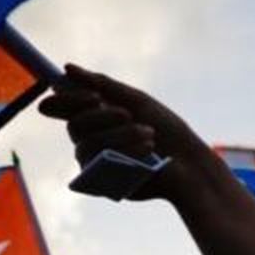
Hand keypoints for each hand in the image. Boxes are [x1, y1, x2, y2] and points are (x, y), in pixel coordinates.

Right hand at [37, 64, 213, 201]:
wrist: (189, 162)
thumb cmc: (165, 130)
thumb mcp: (135, 101)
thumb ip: (102, 85)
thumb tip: (68, 69)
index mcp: (96, 119)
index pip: (66, 109)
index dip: (67, 100)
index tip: (92, 96)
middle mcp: (90, 142)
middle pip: (75, 126)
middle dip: (101, 118)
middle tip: (127, 114)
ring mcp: (95, 165)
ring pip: (87, 146)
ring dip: (120, 135)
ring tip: (149, 133)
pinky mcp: (103, 185)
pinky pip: (100, 166)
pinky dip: (126, 153)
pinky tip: (148, 152)